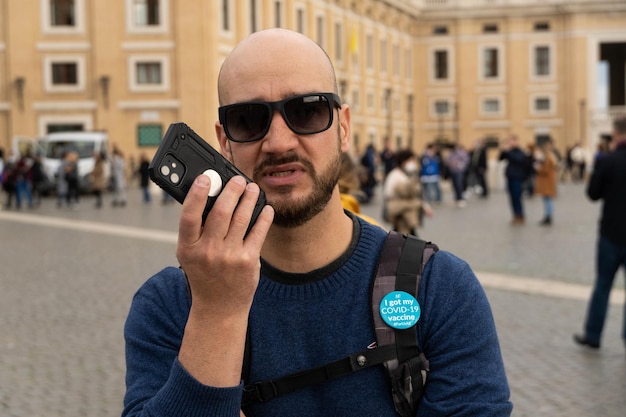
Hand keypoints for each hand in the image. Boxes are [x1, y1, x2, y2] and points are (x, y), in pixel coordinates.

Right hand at [176, 174, 273, 315]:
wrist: (218, 308)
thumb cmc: (203, 274)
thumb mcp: (190, 254)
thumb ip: (197, 229)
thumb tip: (211, 195)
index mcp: (188, 247)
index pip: (189, 216)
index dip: (196, 194)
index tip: (205, 177)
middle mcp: (208, 251)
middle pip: (220, 212)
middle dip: (232, 191)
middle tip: (238, 180)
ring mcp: (229, 257)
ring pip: (242, 218)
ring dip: (249, 199)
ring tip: (252, 189)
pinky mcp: (248, 261)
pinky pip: (258, 232)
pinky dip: (264, 217)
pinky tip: (266, 208)